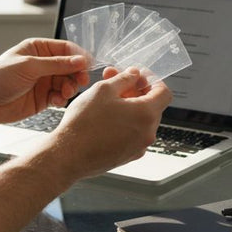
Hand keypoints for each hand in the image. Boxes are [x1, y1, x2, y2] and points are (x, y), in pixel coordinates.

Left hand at [0, 38, 90, 123]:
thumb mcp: (29, 66)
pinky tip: (57, 101)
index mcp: (38, 49)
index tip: (88, 65)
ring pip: (67, 82)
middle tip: (80, 81)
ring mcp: (43, 81)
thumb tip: (80, 60)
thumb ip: (56, 64)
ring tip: (65, 93)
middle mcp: (42, 64)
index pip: (65, 49)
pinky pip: (59, 97)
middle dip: (76, 74)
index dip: (78, 56)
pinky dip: (62, 99)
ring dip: (70, 88)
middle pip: (70, 66)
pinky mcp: (42, 98)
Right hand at [44, 67, 172, 180]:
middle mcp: (147, 133)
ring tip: (106, 99)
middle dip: (135, 90)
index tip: (138, 76)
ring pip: (140, 120)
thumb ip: (124, 78)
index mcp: (146, 114)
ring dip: (128, 106)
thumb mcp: (103, 90)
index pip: (163, 92)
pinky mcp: (127, 156)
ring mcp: (138, 147)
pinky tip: (105, 117)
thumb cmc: (84, 124)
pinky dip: (124, 123)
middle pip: (151, 106)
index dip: (151, 80)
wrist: (68, 156)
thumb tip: (134, 75)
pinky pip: (132, 134)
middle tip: (115, 81)